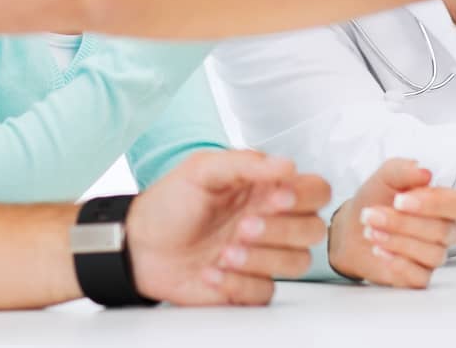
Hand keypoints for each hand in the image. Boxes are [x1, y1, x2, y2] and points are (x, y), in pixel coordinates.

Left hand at [126, 150, 329, 305]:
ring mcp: (262, 256)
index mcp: (265, 189)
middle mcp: (271, 222)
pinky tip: (211, 273)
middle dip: (281, 231)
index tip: (275, 197)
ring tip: (225, 252)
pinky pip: (265, 292)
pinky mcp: (248, 286)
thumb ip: (245, 163)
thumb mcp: (201, 170)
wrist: (140, 246)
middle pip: (313, 230)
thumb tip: (288, 165)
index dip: (305, 197)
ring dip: (262, 258)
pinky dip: (238, 285)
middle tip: (243, 226)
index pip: (315, 190)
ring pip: (297, 263)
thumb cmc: (170, 203)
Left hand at [328, 159, 455, 287]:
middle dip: (403, 223)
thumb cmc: (376, 199)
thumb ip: (403, 170)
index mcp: (442, 203)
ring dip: (397, 241)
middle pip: (443, 231)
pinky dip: (398, 263)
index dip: (432, 204)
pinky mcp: (419, 277)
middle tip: (371, 215)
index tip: (399, 200)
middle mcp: (443, 231)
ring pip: (433, 254)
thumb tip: (425, 172)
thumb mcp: (385, 177)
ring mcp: (432, 255)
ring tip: (370, 231)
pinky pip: (421, 277)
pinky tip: (379, 251)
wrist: (352, 228)